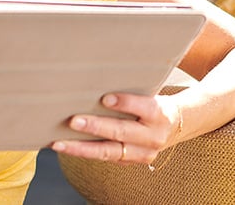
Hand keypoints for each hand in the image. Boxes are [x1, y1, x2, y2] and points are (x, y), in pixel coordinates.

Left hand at [50, 93, 178, 165]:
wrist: (175, 125)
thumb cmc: (153, 101)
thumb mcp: (151, 91)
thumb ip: (132, 87)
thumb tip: (99, 73)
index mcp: (159, 114)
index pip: (144, 107)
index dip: (124, 103)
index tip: (104, 98)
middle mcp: (153, 136)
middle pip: (122, 132)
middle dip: (96, 127)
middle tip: (73, 121)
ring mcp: (142, 153)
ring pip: (109, 152)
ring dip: (81, 148)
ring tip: (59, 143)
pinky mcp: (131, 162)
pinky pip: (105, 158)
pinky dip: (84, 153)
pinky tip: (65, 147)